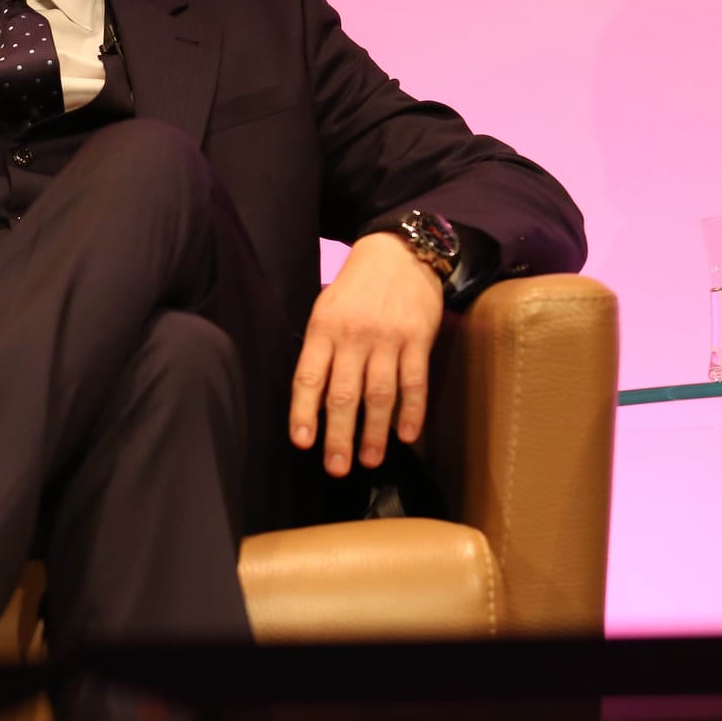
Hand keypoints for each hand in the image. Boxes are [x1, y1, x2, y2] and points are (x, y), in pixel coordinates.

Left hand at [289, 232, 443, 476]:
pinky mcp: (418, 339)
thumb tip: (315, 400)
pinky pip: (415, 382)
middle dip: (339, 435)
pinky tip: (407, 436)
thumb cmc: (355, 289)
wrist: (399, 253)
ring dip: (374, 432)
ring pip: (380, 394)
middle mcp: (353, 336)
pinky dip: (412, 411)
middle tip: (336, 467)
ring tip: (369, 460)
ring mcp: (388, 338)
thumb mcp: (326, 309)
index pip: (309, 376)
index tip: (303, 442)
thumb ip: (321, 350)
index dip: (304, 411)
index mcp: (324, 328)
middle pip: (344, 394)